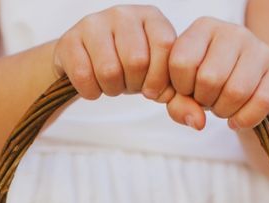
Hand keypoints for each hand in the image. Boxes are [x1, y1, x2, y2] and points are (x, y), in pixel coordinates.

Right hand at [53, 5, 184, 103]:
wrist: (84, 60)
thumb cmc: (129, 70)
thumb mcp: (158, 82)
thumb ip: (181, 101)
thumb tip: (198, 123)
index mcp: (151, 18)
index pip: (165, 49)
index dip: (160, 79)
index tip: (152, 89)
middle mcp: (124, 14)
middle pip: (137, 61)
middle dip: (133, 85)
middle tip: (128, 84)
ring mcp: (94, 23)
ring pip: (109, 70)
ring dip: (111, 89)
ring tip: (112, 83)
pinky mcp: (70, 40)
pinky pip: (84, 77)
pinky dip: (90, 91)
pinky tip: (93, 84)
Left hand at [167, 17, 268, 129]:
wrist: (243, 85)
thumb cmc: (205, 84)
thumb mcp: (183, 90)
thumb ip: (178, 105)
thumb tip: (197, 122)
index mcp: (204, 28)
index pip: (182, 61)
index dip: (181, 87)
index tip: (188, 90)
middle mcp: (233, 32)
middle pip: (210, 78)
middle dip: (204, 101)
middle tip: (208, 100)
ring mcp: (258, 49)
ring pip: (236, 92)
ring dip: (224, 111)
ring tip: (222, 106)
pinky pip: (261, 102)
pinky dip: (245, 119)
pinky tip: (237, 119)